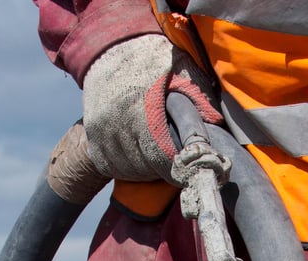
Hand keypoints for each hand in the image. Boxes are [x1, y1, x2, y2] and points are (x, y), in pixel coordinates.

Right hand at [83, 35, 220, 182]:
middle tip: (173, 157)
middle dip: (162, 168)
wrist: (111, 44)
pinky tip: (138, 157)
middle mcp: (116, 121)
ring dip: (145, 170)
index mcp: (141, 107)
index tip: (185, 164)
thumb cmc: (154, 57)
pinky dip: (127, 168)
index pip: (160, 157)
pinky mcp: (92, 136)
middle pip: (145, 167)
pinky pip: (111, 167)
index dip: (176, 166)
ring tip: (156, 155)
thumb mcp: (183, 69)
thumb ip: (199, 99)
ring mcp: (101, 130)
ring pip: (128, 170)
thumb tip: (215, 130)